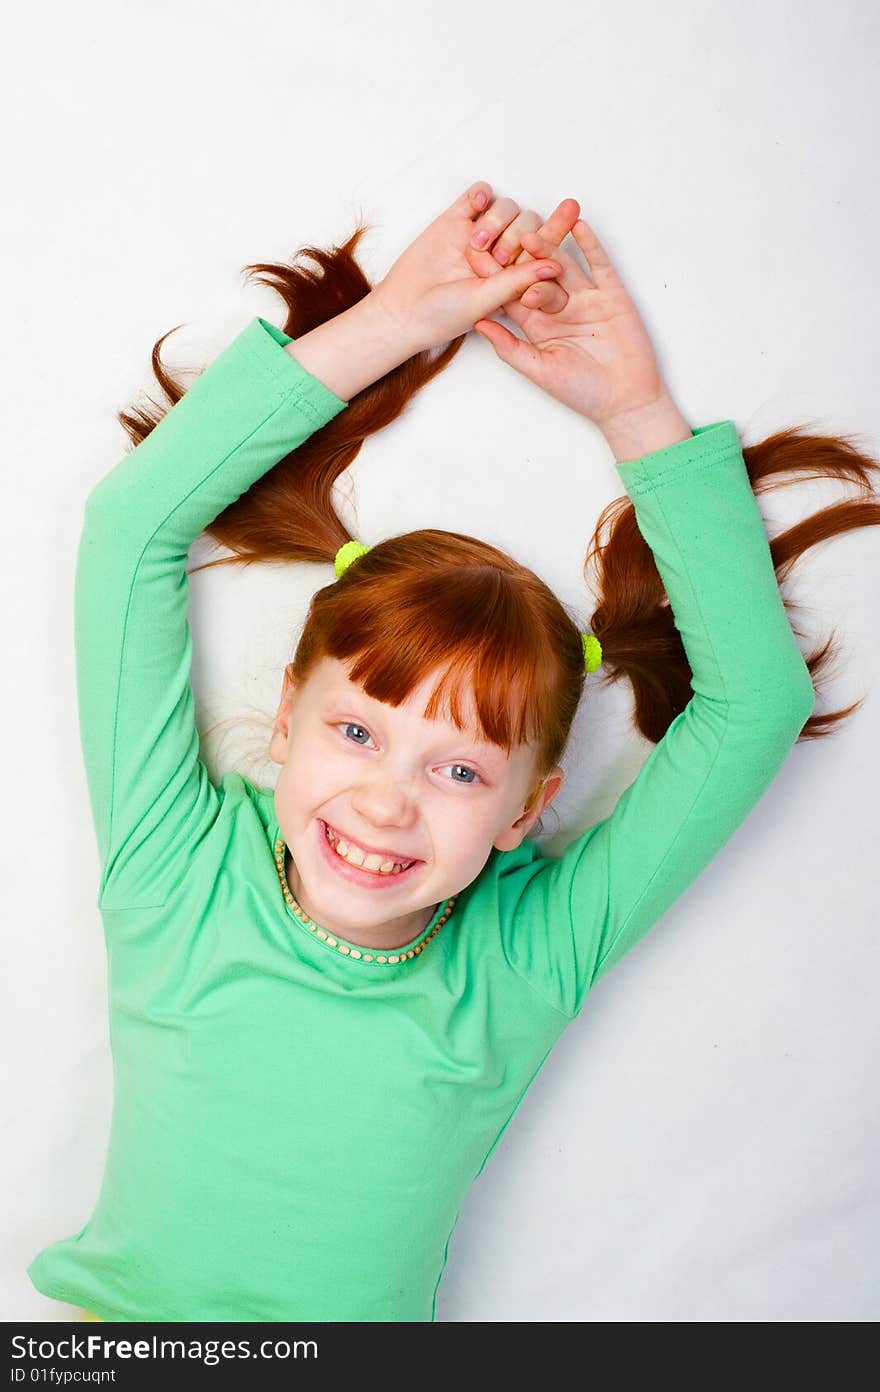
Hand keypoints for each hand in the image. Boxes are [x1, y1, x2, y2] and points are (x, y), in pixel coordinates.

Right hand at [369, 182, 564, 354]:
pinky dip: (481, 194)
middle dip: (517, 237)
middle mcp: (501, 253)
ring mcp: (480, 234)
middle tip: (496, 259)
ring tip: (475, 245)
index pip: (545, 249)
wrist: (403, 309)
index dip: (559, 230)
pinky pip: (478, 195)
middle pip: (528, 225)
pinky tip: (476, 205)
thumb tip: (556, 264)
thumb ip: (520, 280)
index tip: (573, 211)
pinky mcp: (456, 219)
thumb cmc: (444, 316)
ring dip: (497, 222)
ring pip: (507, 208)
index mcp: (515, 277)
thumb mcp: (486, 301)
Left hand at [471, 214, 667, 426]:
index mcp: (538, 326)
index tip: (475, 259)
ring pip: (564, 267)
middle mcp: (559, 309)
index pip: (513, 296)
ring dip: (549, 249)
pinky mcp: (611, 295)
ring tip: (531, 232)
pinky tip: (578, 227)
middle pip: (536, 277)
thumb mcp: (539, 370)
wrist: (625, 400)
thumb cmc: (583, 392)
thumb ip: (510, 346)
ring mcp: (585, 299)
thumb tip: (478, 323)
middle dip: (519, 260)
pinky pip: (598, 265)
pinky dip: (590, 246)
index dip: (496, 279)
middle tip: (499, 239)